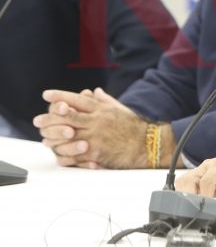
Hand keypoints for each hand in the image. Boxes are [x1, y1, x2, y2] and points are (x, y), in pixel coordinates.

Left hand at [33, 88, 173, 168]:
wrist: (147, 145)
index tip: (47, 95)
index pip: (77, 99)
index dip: (60, 96)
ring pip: (68, 135)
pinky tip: (57, 154)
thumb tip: (93, 92)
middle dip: (50, 117)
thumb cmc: (134, 126)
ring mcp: (96, 137)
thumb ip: (105, 100)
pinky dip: (65, 154)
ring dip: (53, 137)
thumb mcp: (119, 109)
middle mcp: (97, 121)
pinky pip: (76, 154)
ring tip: (44, 138)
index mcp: (102, 109)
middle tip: (37, 119)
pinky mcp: (97, 152)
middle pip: (67, 117)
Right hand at [176, 157, 215, 211]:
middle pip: (190, 179)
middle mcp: (210, 166)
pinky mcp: (198, 176)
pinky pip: (185, 183)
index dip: (204, 195)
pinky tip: (190, 204)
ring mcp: (202, 170)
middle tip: (195, 210)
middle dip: (189, 195)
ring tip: (192, 209)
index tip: (204, 208)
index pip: (207, 180)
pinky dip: (184, 194)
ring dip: (184, 195)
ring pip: (184, 180)